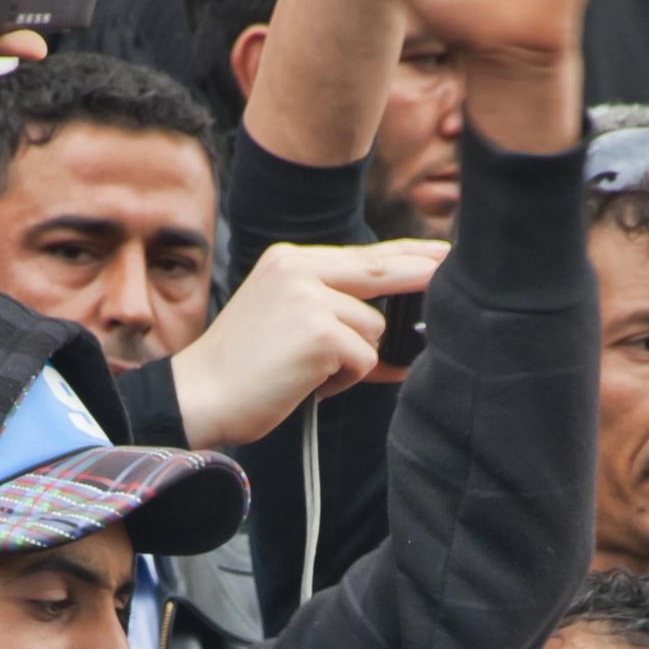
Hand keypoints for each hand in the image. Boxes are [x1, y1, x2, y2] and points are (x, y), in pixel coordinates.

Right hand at [166, 240, 441, 447]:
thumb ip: (339, 317)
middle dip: (420, 277)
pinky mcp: (320, 332)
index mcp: (290, 261)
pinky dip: (344, 381)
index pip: (363, 254)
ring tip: (307, 372)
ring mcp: (310, 297)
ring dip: (353, 361)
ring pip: (374, 330)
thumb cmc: (245, 370)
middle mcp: (300, 268)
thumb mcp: (290, 325)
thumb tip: (405, 343)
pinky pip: (365, 360)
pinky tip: (307, 383)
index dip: (407, 254)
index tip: (441, 253)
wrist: (200, 395)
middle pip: (381, 272)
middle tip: (449, 270)